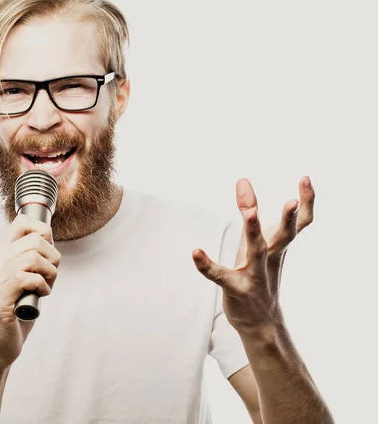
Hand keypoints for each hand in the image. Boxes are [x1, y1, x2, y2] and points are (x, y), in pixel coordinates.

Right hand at [0, 214, 60, 369]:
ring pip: (32, 257)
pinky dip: (42, 285)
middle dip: (52, 256)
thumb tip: (48, 236)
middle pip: (34, 239)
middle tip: (51, 274)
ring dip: (49, 272)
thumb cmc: (14, 311)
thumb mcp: (21, 277)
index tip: (48, 251)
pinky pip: (27, 278)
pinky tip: (41, 295)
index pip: (22, 222)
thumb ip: (29, 256)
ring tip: (46, 285)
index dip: (43, 232)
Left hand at [192, 176, 314, 335]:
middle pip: (283, 236)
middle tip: (292, 201)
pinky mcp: (236, 289)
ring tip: (250, 212)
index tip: (305, 178)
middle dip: (288, 219)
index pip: (299, 223)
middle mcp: (271, 259)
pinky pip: (221, 276)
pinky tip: (195, 253)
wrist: (261, 322)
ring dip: (254, 232)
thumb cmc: (259, 273)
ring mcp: (255, 275)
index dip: (307, 201)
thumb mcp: (257, 240)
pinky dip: (207, 265)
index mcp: (279, 247)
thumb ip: (249, 210)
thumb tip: (242, 180)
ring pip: (256, 252)